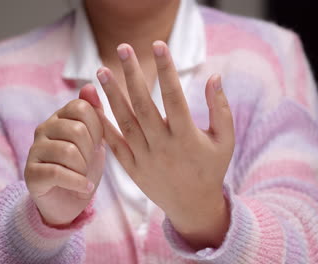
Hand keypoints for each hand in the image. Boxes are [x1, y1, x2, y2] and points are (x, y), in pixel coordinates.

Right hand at [25, 84, 105, 226]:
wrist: (69, 202)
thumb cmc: (83, 168)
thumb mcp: (95, 141)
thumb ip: (94, 114)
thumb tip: (90, 85)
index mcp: (60, 117)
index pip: (82, 108)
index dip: (97, 128)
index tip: (96, 145)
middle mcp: (44, 129)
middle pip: (77, 130)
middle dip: (90, 152)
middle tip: (89, 164)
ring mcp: (34, 150)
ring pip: (68, 152)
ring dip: (83, 169)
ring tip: (84, 177)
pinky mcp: (30, 173)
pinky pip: (57, 173)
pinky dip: (77, 183)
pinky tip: (84, 188)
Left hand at [96, 41, 234, 247]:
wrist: (193, 206)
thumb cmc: (211, 169)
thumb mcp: (225, 140)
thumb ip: (220, 108)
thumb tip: (215, 76)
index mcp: (187, 137)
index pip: (174, 96)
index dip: (166, 69)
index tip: (158, 45)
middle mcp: (163, 146)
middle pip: (143, 105)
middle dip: (132, 74)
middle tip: (122, 48)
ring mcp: (145, 158)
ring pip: (125, 121)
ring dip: (111, 95)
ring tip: (101, 71)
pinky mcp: (132, 168)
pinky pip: (114, 144)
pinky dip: (102, 124)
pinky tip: (93, 105)